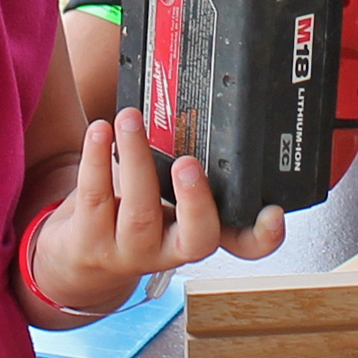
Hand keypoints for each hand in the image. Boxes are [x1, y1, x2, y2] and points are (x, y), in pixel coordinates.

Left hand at [29, 108, 284, 318]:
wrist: (84, 258)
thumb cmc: (136, 213)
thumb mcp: (169, 195)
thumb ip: (190, 166)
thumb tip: (201, 99)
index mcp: (199, 232)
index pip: (244, 244)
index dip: (264, 235)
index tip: (273, 212)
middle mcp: (171, 249)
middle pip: (196, 236)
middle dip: (196, 200)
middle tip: (189, 163)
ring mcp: (130, 250)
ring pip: (139, 212)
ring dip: (136, 159)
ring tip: (130, 119)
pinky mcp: (90, 242)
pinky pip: (95, 198)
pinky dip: (96, 159)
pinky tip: (100, 131)